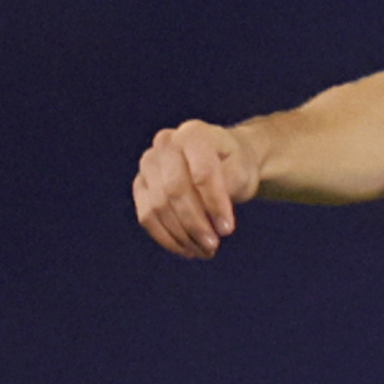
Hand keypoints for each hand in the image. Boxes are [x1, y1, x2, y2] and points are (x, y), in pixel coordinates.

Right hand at [135, 119, 261, 258]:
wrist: (223, 161)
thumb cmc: (235, 166)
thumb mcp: (242, 173)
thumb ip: (226, 188)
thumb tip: (210, 218)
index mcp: (193, 133)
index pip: (201, 173)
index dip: (214, 204)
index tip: (228, 229)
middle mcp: (165, 143)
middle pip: (174, 190)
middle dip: (194, 224)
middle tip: (213, 245)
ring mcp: (149, 164)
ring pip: (158, 206)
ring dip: (181, 236)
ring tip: (204, 250)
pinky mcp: (141, 185)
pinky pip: (146, 216)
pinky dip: (167, 238)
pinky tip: (187, 249)